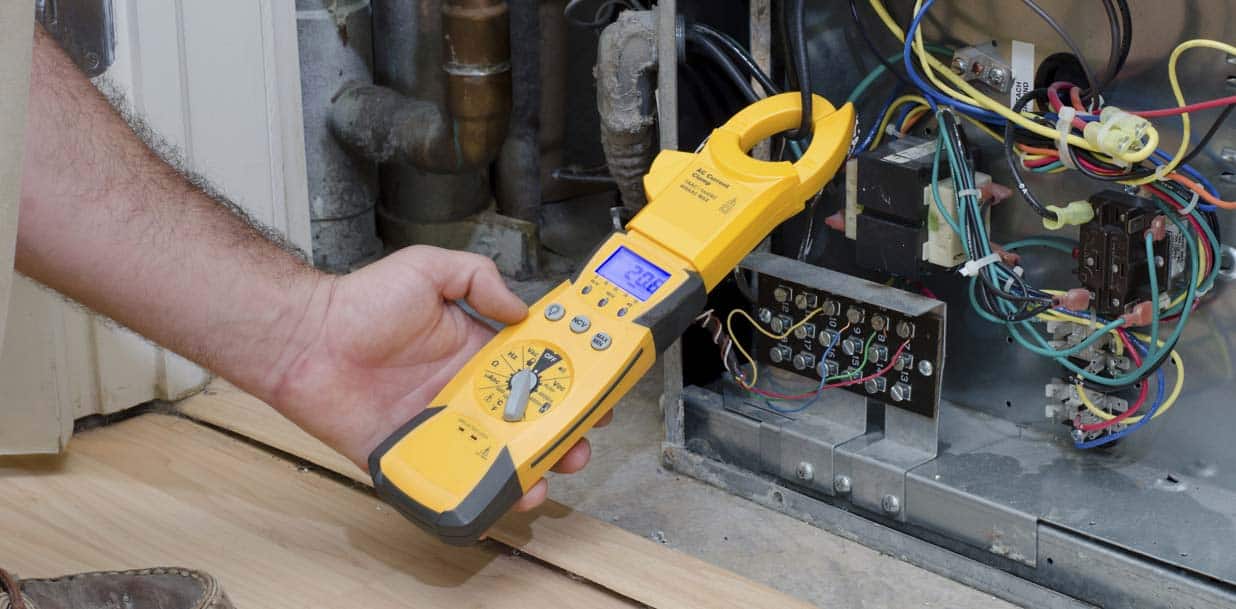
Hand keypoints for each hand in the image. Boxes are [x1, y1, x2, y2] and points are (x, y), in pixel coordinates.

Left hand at [270, 246, 606, 510]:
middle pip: (522, 421)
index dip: (564, 382)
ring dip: (526, 470)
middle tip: (578, 444)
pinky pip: (447, 479)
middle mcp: (461, 392)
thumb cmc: (359, 301)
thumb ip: (479, 278)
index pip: (531, 371)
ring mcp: (438, 426)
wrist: (305, 339)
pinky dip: (474, 493)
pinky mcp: (410, 455)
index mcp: (474, 351)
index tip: (591, 390)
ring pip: (493, 456)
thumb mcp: (429, 268)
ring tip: (546, 476)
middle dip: (557, 436)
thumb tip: (521, 308)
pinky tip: (498, 495)